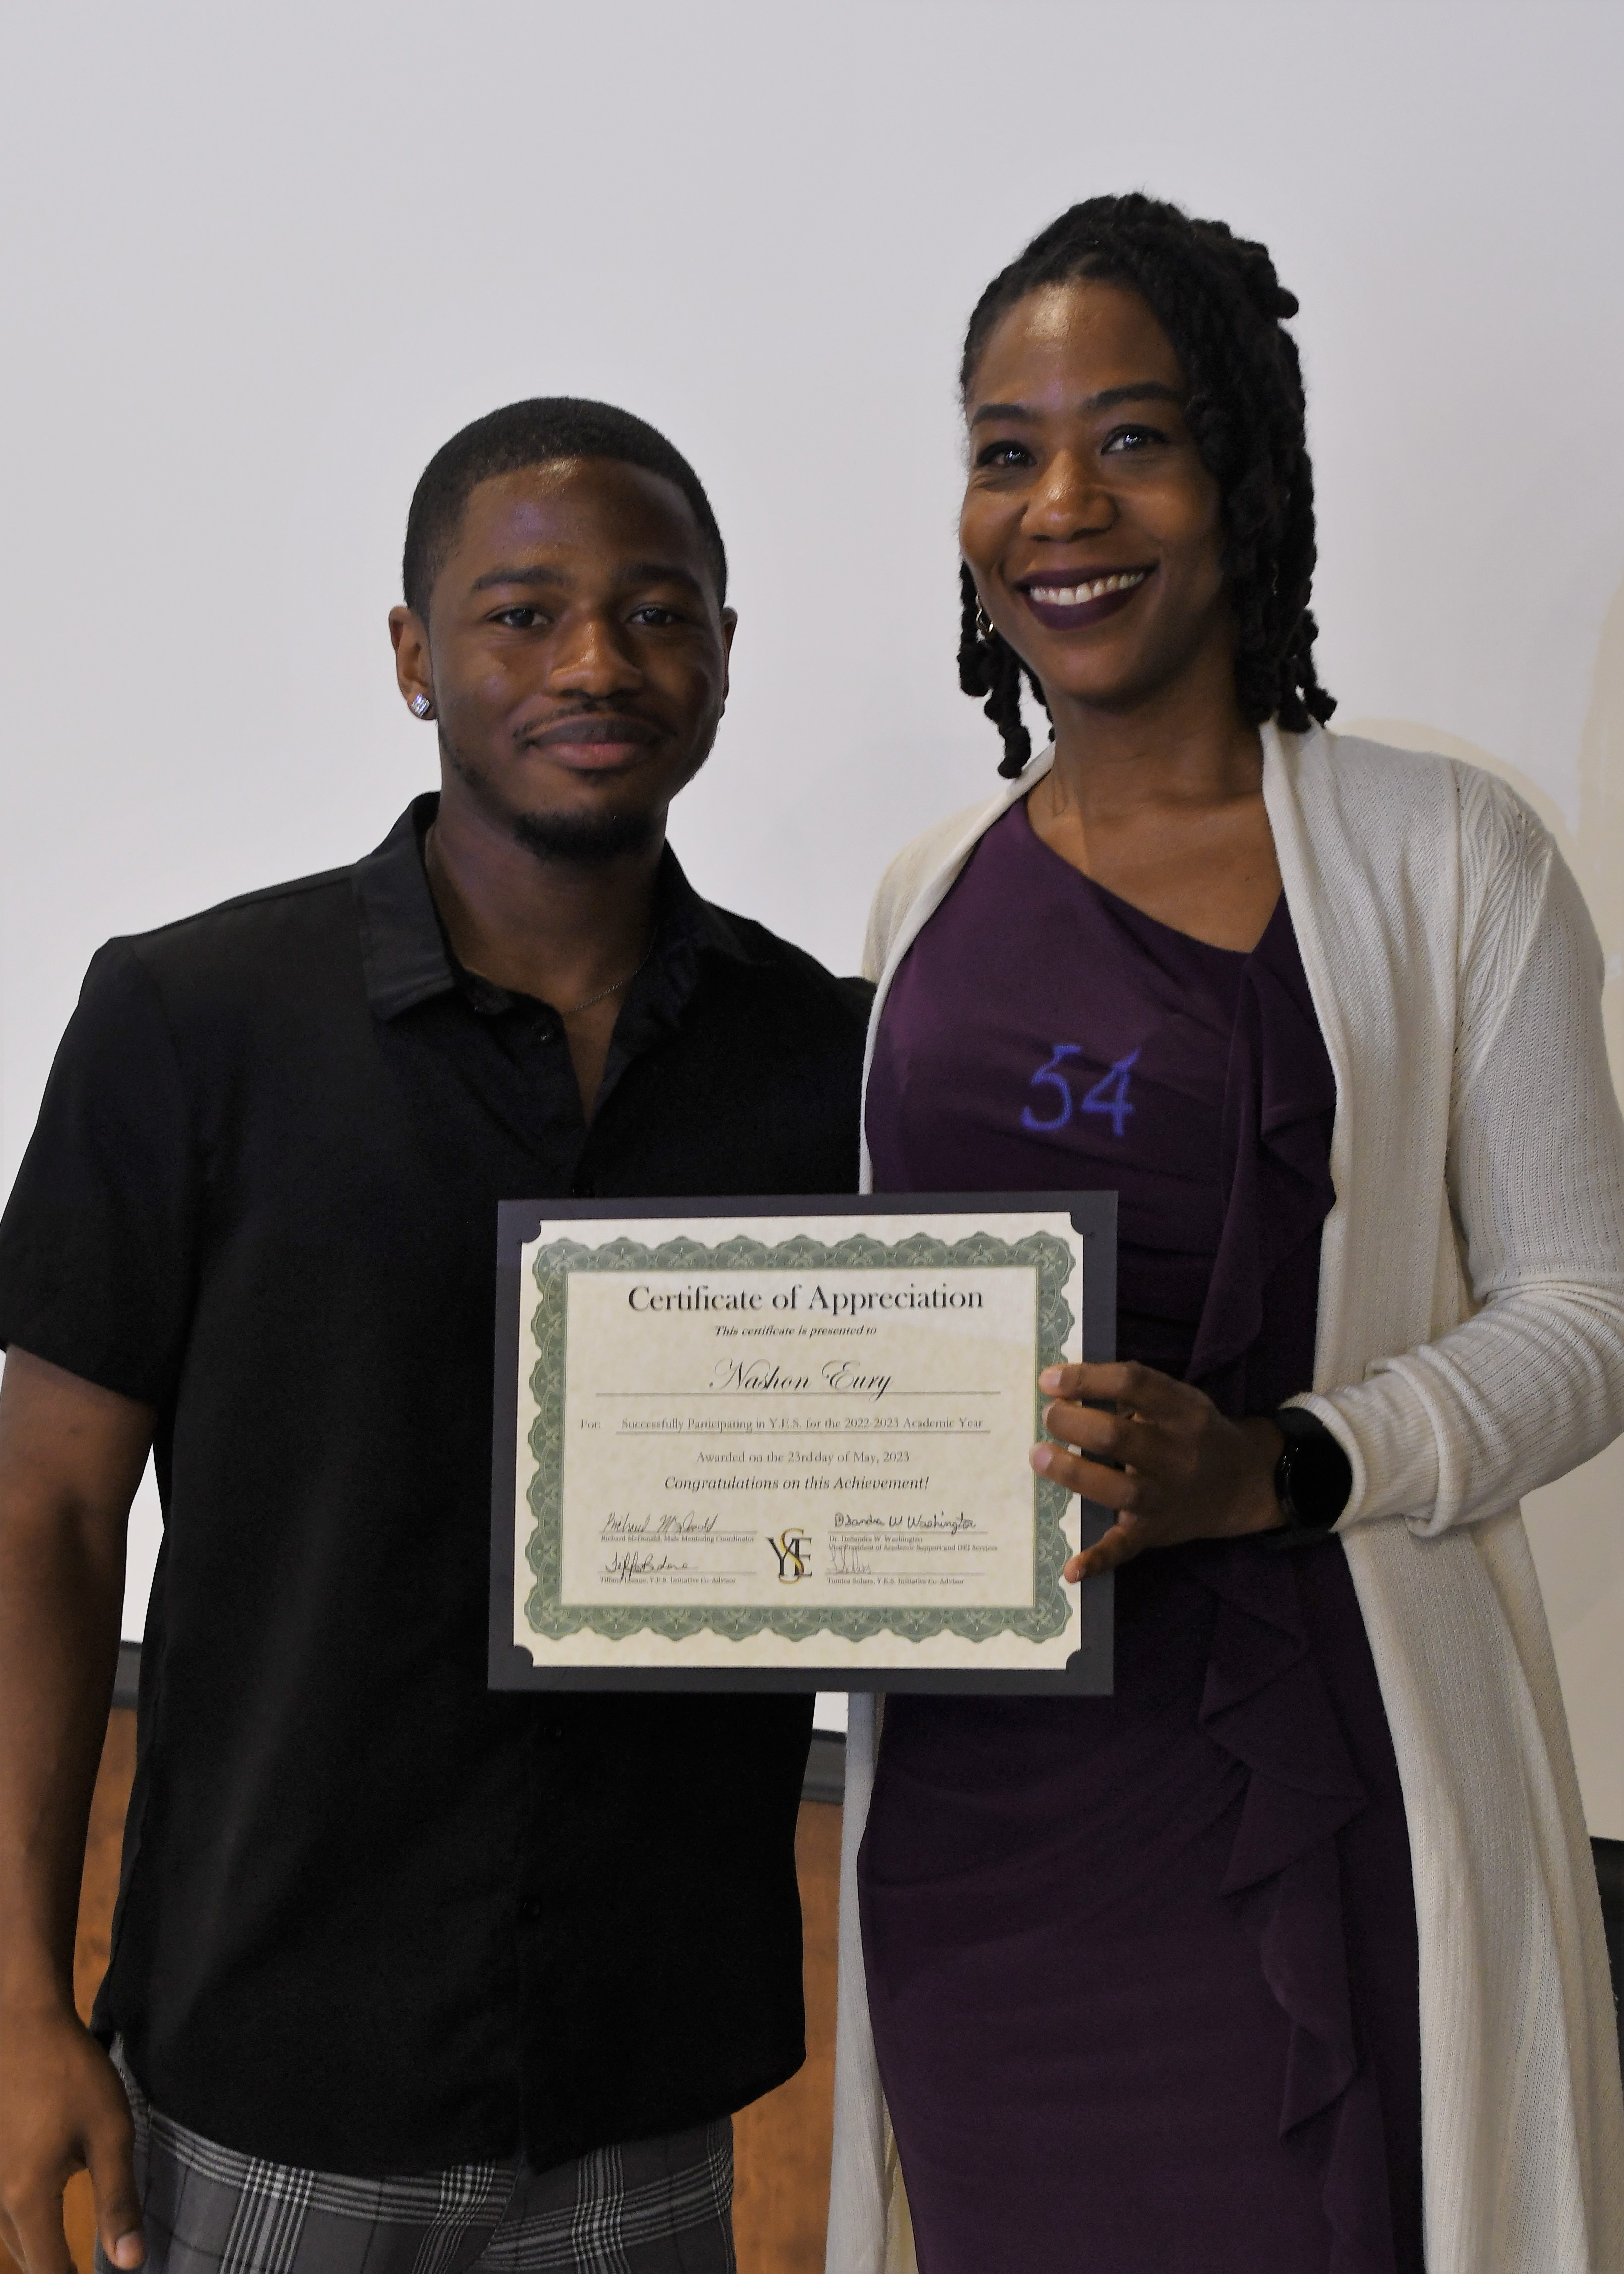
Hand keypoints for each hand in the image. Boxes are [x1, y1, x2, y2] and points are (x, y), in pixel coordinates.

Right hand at [0, 2005, 143, 2273]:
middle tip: (92, 2268)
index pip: (49, 2270)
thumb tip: (129, 2264)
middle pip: (29, 2258)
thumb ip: (117, 2201)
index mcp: (27, 2198)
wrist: (24, 2025)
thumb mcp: (110, 2133)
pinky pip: (5, 2210)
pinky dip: (30, 2222)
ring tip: (75, 2253)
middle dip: (59, 2269)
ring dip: (43, 2248)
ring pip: (14, 2235)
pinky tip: (50, 2211)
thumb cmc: (72, 2074)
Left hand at [1030, 1361, 1283, 1581]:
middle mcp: (1175, 1455)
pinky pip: (1125, 1547)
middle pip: (1117, 1437)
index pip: (1132, 1384)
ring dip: (1073, 1472)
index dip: (1086, 1379)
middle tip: (1048, 1416)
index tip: (1048, 1379)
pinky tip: (1071, 1569)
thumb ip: (1133, 1390)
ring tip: (1038, 1455)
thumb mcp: (1179, 1398)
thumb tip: (1062, 1384)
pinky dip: (1098, 1560)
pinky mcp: (1154, 1532)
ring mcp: (1164, 1497)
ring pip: (1116, 1488)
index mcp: (1182, 1411)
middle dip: (1073, 1423)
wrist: (1240, 1483)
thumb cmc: (1193, 1432)